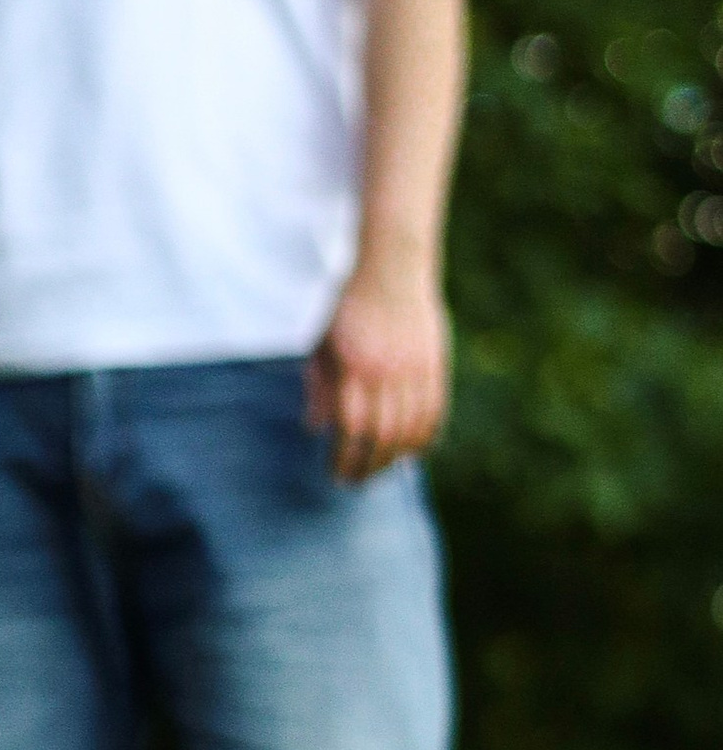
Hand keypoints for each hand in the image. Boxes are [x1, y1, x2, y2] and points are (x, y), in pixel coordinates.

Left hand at [306, 263, 451, 483]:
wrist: (391, 266)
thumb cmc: (348, 305)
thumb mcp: (322, 343)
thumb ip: (320, 385)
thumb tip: (316, 428)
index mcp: (352, 366)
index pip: (350, 428)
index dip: (344, 458)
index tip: (336, 474)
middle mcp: (385, 371)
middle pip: (381, 436)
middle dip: (369, 467)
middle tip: (357, 482)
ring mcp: (414, 368)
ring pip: (411, 428)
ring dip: (396, 458)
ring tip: (382, 471)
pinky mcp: (435, 364)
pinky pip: (434, 411)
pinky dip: (425, 437)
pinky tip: (414, 452)